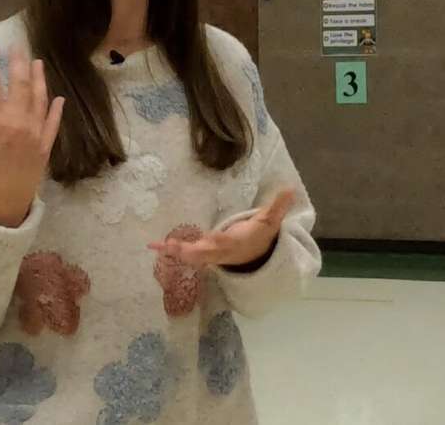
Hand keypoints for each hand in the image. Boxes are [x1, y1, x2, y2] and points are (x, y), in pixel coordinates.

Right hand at [0, 38, 64, 227]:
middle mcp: (17, 123)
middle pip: (21, 84)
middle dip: (19, 62)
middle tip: (18, 45)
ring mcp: (34, 134)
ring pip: (39, 99)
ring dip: (39, 79)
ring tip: (37, 62)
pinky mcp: (44, 147)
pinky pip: (52, 123)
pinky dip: (55, 109)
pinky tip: (58, 98)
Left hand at [147, 190, 295, 267]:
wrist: (253, 257)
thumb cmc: (258, 236)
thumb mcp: (269, 221)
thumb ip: (278, 206)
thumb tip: (290, 187)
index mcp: (236, 243)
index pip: (227, 243)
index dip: (218, 243)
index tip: (209, 240)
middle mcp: (220, 252)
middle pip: (204, 254)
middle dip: (190, 252)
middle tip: (175, 248)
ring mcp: (209, 254)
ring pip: (190, 255)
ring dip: (175, 251)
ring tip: (159, 246)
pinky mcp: (199, 252)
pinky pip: (182, 253)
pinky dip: (168, 250)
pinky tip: (153, 246)